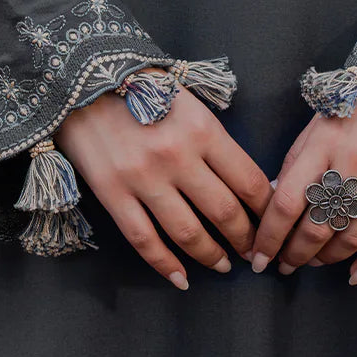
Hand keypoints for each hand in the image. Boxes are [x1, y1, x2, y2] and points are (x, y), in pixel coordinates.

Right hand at [54, 70, 271, 288]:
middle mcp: (177, 157)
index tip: (272, 222)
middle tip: (255, 252)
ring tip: (225, 266)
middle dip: (246, 238)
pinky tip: (181, 279)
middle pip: (224, 212)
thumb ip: (213, 138)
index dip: (266, 209)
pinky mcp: (112, 194)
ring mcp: (143, 178)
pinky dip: (165, 265)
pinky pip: (144, 239)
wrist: (83, 77)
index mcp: (203, 129)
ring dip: (212, 256)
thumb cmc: (143, 85)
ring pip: (187, 233)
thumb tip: (242, 179)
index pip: (248, 180)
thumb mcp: (189, 101)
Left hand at [251, 78, 356, 283]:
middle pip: (317, 226)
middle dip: (295, 254)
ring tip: (314, 263)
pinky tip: (354, 273)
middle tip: (284, 265)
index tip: (259, 257)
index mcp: (322, 144)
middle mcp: (353, 164)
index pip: (287, 202)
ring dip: (327, 258)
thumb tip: (275, 200)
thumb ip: (296, 161)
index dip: (269, 237)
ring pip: (351, 237)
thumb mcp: (319, 123)